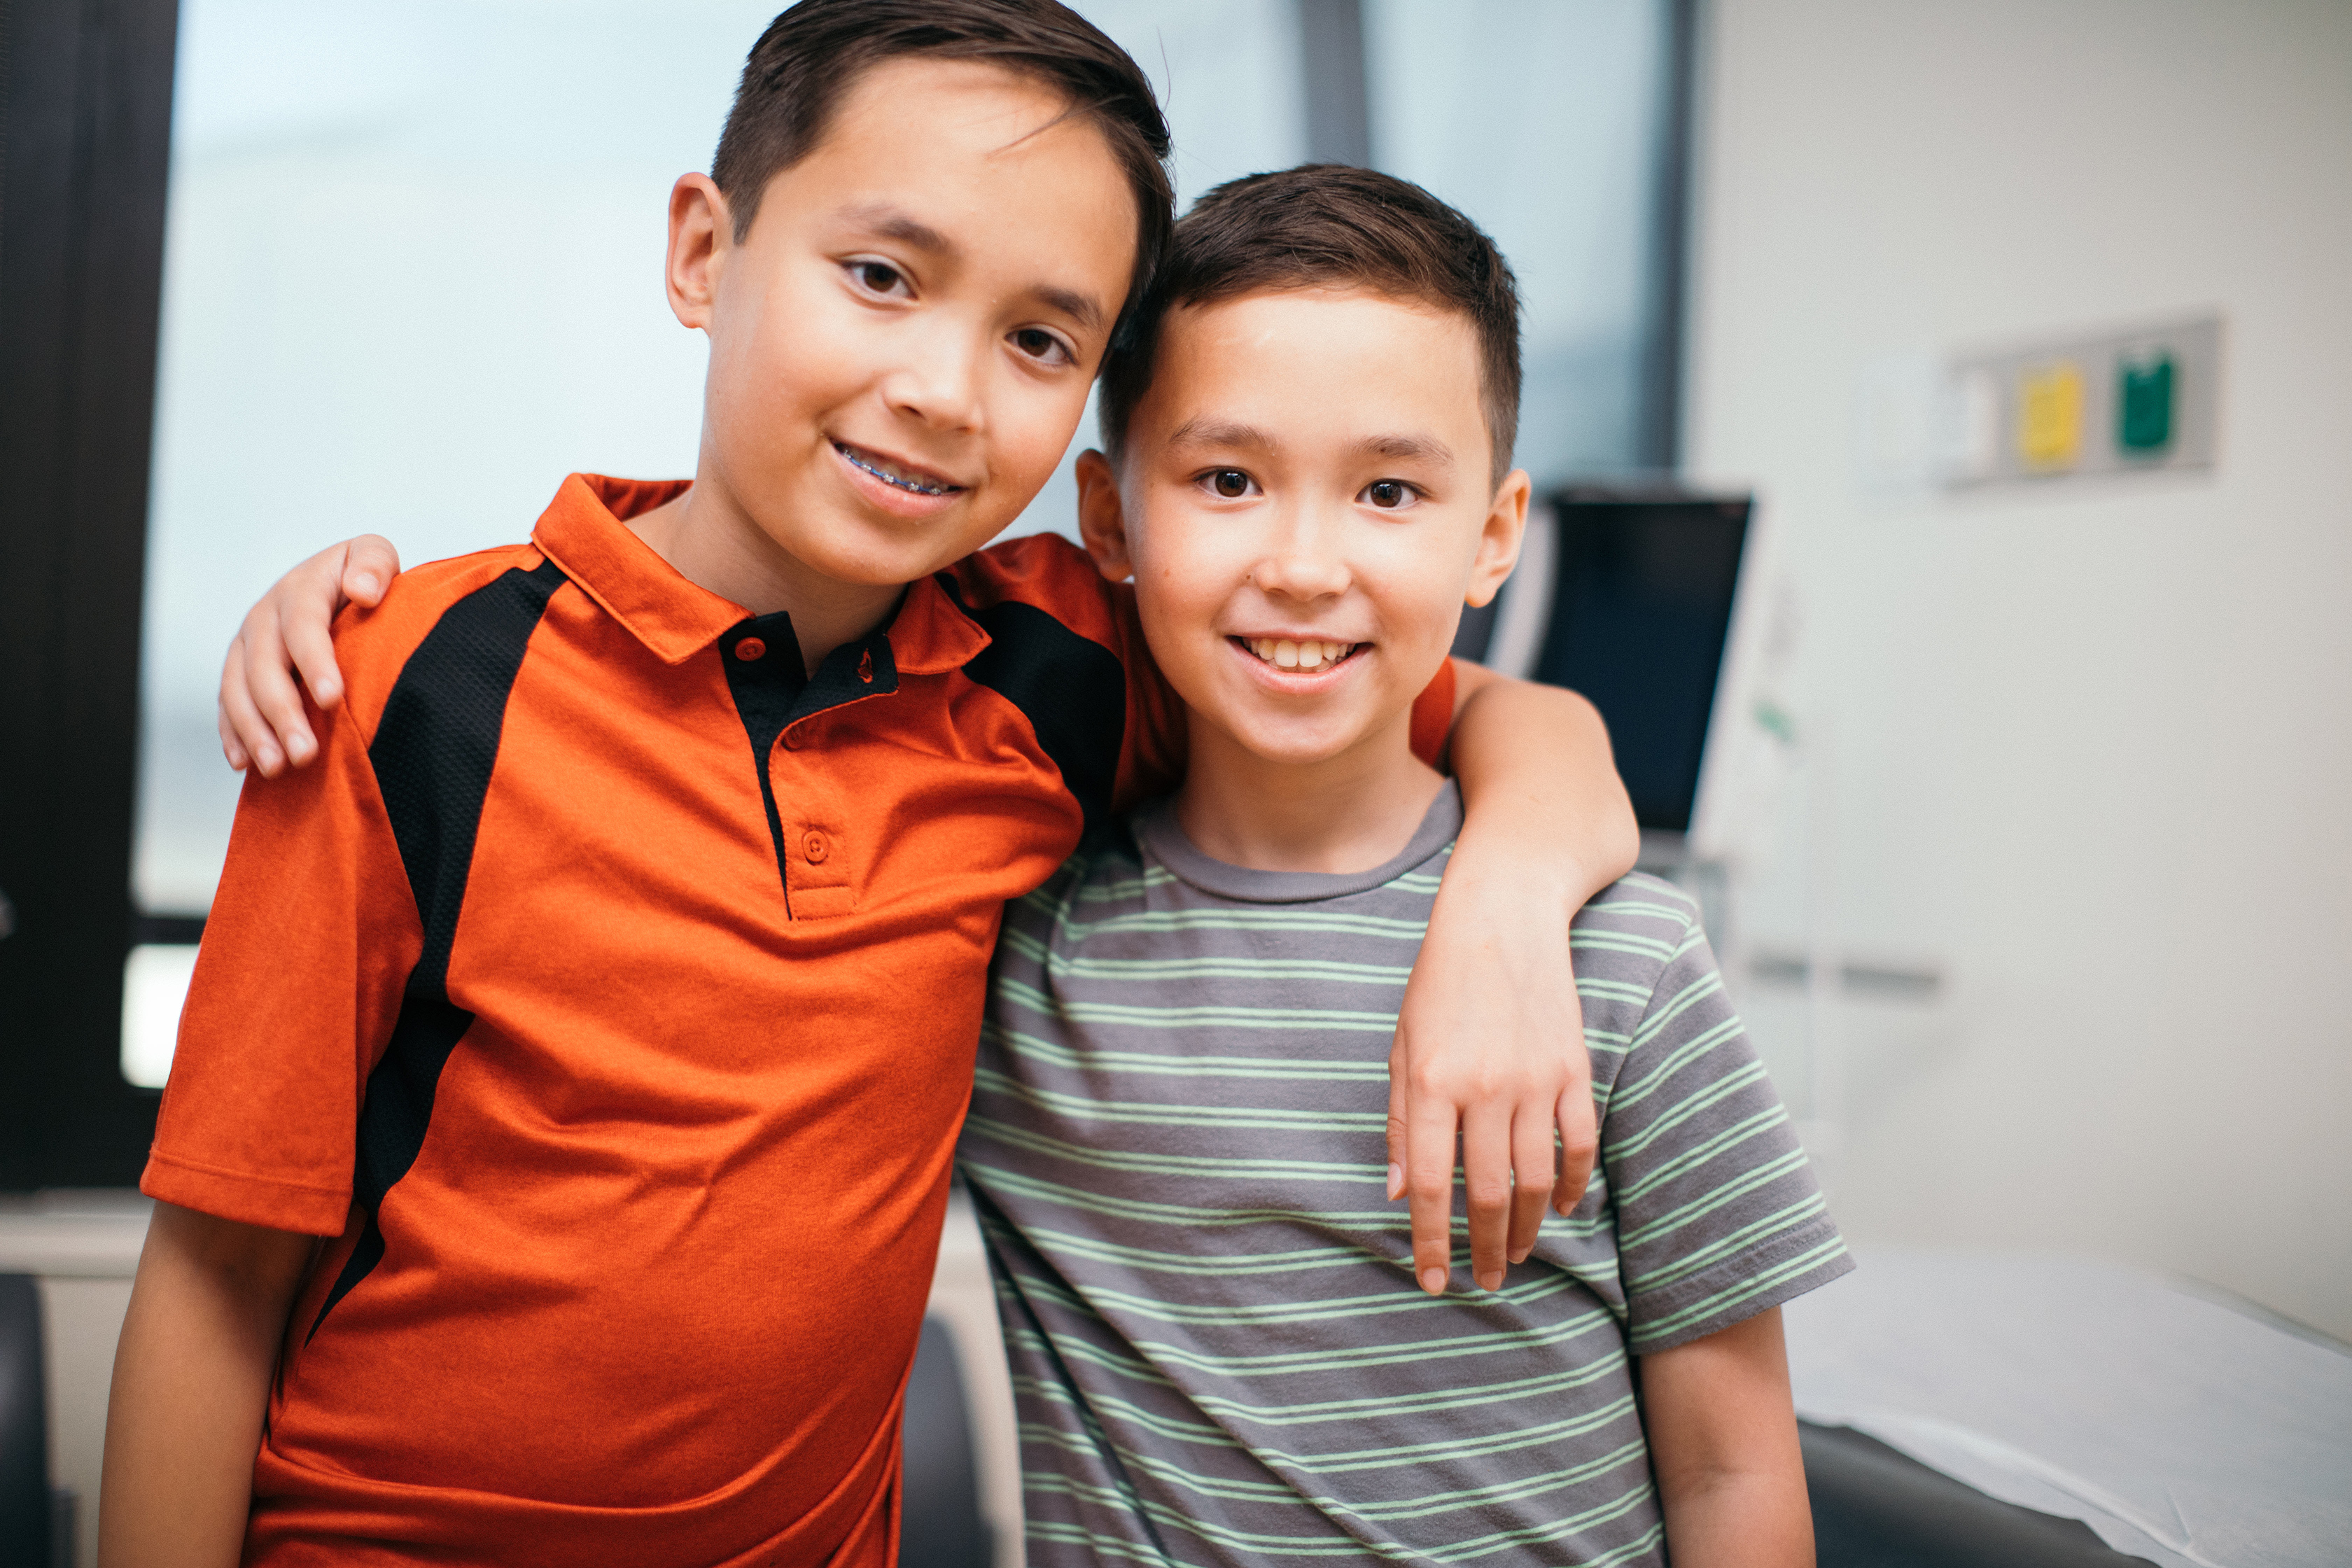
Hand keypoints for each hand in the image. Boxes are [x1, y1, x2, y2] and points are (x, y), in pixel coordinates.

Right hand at [218, 535, 402, 774]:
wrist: (334, 581)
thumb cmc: (362, 576)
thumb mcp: (373, 556)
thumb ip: (373, 565)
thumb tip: (363, 591)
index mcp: (300, 588)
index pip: (303, 625)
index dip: (315, 662)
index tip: (333, 698)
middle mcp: (264, 615)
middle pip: (265, 665)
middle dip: (282, 711)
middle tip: (304, 751)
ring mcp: (247, 644)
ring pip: (238, 689)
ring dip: (255, 730)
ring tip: (276, 767)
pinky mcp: (239, 670)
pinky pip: (228, 703)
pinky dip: (233, 734)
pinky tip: (243, 763)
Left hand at [1387, 843, 1598, 1295]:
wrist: (1503, 916)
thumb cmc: (1439, 983)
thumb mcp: (1402, 1046)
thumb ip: (1402, 1122)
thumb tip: (1400, 1194)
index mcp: (1433, 1083)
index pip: (1432, 1186)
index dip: (1431, 1241)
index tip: (1432, 1280)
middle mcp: (1486, 1089)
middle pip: (1489, 1194)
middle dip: (1485, 1248)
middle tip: (1486, 1281)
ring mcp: (1536, 1081)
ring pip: (1536, 1179)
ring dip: (1527, 1227)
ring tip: (1518, 1254)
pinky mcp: (1573, 1070)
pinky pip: (1578, 1144)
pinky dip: (1571, 1183)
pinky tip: (1560, 1207)